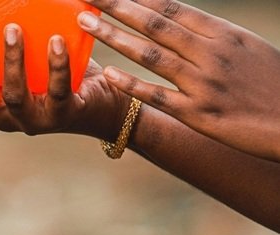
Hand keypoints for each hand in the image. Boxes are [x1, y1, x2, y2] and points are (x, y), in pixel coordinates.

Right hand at [0, 26, 130, 141]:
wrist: (104, 103)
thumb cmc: (58, 73)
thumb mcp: (26, 57)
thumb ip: (4, 38)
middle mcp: (5, 118)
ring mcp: (33, 119)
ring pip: (13, 97)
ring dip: (10, 63)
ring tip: (11, 29)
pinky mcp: (64, 113)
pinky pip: (58, 90)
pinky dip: (56, 64)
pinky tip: (55, 40)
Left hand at [78, 0, 279, 161]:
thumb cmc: (270, 85)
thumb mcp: (245, 48)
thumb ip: (211, 37)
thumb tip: (181, 23)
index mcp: (223, 33)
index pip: (172, 7)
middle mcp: (211, 52)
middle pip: (155, 23)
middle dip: (117, 6)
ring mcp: (203, 83)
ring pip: (150, 53)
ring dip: (114, 36)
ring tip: (85, 23)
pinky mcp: (198, 113)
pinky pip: (158, 96)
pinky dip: (132, 84)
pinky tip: (109, 75)